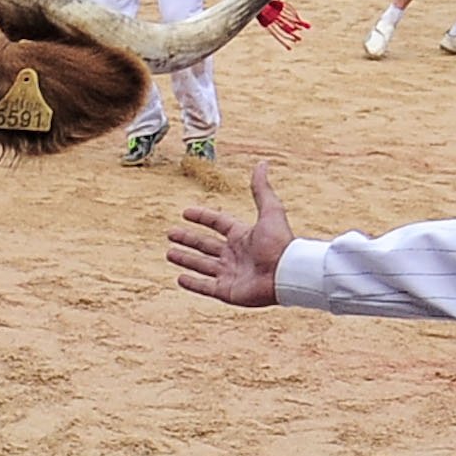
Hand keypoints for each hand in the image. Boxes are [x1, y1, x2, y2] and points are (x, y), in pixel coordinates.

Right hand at [169, 163, 291, 306]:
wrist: (286, 274)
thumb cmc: (279, 243)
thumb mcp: (270, 211)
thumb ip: (261, 189)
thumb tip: (262, 163)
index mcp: (242, 235)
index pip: (217, 223)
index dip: (202, 217)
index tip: (185, 212)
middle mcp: (234, 254)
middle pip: (205, 245)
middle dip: (188, 239)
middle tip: (170, 233)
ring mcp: (230, 274)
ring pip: (201, 265)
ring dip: (185, 259)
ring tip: (169, 254)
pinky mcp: (227, 292)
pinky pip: (205, 287)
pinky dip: (192, 283)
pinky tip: (179, 278)